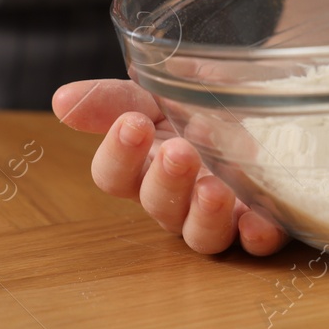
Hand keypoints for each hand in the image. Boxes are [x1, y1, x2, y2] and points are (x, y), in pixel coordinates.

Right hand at [52, 79, 288, 255]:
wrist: (266, 93)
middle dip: (165, 180)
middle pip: (158, 205)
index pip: (115, 175)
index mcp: (146, 162)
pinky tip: (259, 222)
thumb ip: (114, 98)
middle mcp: (178, 195)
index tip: (132, 123)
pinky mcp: (262, 221)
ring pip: (201, 235)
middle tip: (178, 151)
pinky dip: (257, 235)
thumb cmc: (204, 98)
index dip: (119, 154)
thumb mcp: (161, 88)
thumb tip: (62, 100)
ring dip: (204, 215)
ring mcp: (219, 213)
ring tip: (214, 189)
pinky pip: (256, 240)